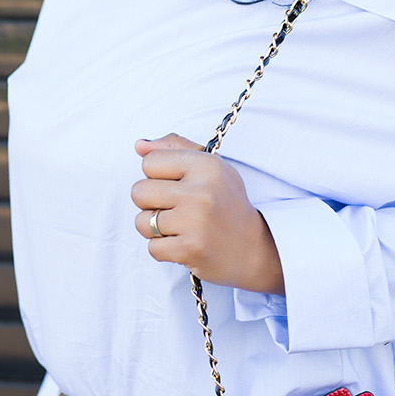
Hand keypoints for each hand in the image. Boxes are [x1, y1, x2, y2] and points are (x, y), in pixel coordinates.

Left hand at [132, 133, 284, 293]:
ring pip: (142, 222)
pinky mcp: (190, 248)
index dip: (157, 177)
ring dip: (156, 229)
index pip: (149, 162)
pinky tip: (184, 244)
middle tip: (177, 210)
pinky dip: (164, 250)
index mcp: (206, 165)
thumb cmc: (228, 204)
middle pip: (138, 192)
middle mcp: (201, 190)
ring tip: (181, 228)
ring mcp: (195, 221)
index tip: (178, 187)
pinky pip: (152, 248)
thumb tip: (139, 145)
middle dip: (151, 204)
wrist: (256, 249)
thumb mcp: (211, 168)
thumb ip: (176, 149)